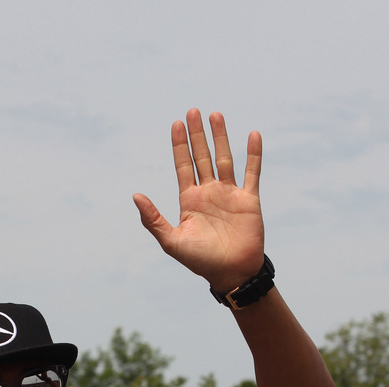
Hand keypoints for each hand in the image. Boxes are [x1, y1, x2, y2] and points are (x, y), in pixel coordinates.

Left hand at [133, 108, 264, 293]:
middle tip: (192, 111)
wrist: (231, 273)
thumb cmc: (200, 261)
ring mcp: (230, 194)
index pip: (183, 166)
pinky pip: (252, 172)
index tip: (176, 124)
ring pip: (224, 159)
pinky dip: (253, 154)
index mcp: (190, 200)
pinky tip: (252, 135)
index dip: (179, 146)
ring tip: (215, 115)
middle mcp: (209, 193)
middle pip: (201, 157)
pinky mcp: (249, 199)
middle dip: (197, 135)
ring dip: (220, 137)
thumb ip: (153, 219)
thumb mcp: (171, 241)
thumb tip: (135, 196)